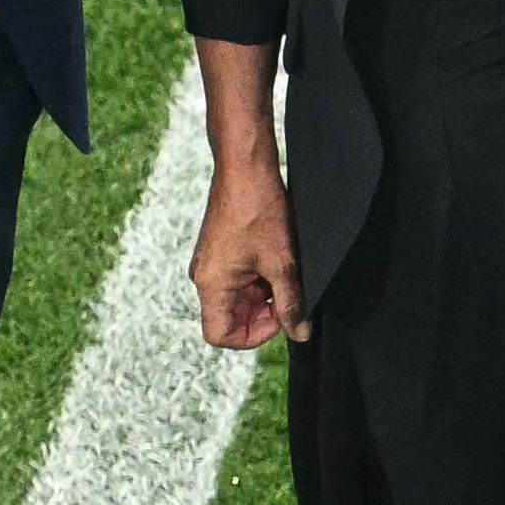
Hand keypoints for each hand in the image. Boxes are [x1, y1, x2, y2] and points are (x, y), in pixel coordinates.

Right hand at [190, 146, 306, 347]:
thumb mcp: (282, 263)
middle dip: (262, 313)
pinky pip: (237, 278)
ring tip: (284, 271)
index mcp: (210, 285)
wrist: (245, 168)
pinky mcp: (220, 250)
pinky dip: (259, 277)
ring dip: (263, 294)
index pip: (220, 335)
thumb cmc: (258, 210)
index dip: (253, 336)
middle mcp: (204, 277)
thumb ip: (291, 303)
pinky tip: (277, 259)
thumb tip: (300, 333)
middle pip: (230, 317)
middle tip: (288, 294)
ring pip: (237, 297)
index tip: (279, 318)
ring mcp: (211, 263)